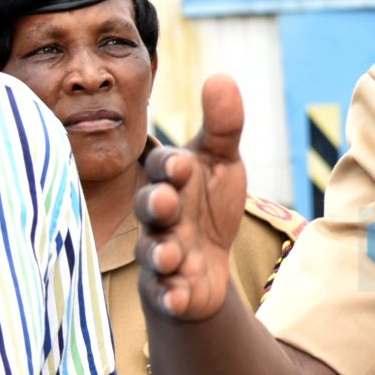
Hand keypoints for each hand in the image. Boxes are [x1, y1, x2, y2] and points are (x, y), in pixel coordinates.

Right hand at [135, 74, 248, 320]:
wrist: (207, 261)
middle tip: (165, 203)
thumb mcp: (222, 162)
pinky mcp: (168, 289)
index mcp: (171, 179)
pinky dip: (171, 295)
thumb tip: (221, 76)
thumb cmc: (208, 204)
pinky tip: (180, 298)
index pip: (164, 167)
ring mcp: (161, 252)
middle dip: (156, 204)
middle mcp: (160, 215)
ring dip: (161, 253)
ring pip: (154, 251)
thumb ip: (223, 125)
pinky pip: (164, 293)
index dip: (171, 165)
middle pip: (151, 207)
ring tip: (172, 256)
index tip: (183, 163)